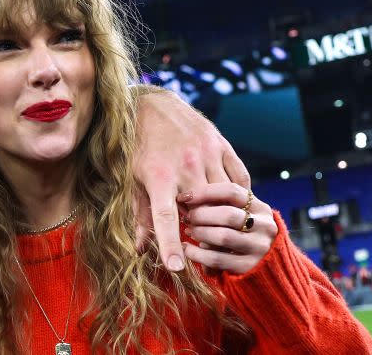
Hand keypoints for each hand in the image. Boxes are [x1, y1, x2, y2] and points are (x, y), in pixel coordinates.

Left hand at [132, 90, 249, 270]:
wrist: (151, 104)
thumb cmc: (137, 145)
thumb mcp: (131, 178)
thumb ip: (140, 214)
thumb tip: (140, 250)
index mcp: (158, 176)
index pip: (165, 219)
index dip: (170, 245)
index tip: (176, 268)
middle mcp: (185, 165)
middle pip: (202, 211)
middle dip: (201, 228)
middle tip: (196, 233)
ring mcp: (207, 153)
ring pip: (225, 197)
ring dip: (221, 212)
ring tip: (213, 218)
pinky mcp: (222, 144)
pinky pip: (239, 178)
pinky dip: (237, 194)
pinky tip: (229, 200)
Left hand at [178, 182, 277, 274]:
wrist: (264, 265)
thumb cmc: (241, 232)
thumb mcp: (241, 214)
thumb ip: (222, 204)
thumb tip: (187, 197)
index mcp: (261, 208)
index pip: (232, 191)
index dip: (204, 192)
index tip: (184, 196)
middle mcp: (264, 227)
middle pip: (228, 214)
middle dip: (200, 215)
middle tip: (187, 217)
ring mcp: (259, 248)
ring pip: (223, 237)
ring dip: (199, 232)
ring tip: (189, 231)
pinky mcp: (249, 267)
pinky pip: (217, 259)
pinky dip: (197, 253)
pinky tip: (187, 248)